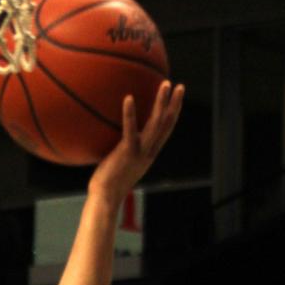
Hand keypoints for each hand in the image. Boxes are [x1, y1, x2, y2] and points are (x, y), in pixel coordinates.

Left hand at [88, 80, 184, 205]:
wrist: (106, 200)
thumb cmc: (108, 185)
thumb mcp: (121, 165)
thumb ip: (124, 152)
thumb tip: (116, 142)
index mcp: (149, 155)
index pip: (166, 132)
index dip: (173, 115)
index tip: (177, 100)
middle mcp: (149, 152)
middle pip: (167, 125)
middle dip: (175, 105)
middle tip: (179, 86)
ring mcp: (140, 152)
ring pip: (156, 124)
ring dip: (162, 103)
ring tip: (165, 84)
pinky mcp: (127, 153)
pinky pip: (130, 130)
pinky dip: (130, 114)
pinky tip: (128, 98)